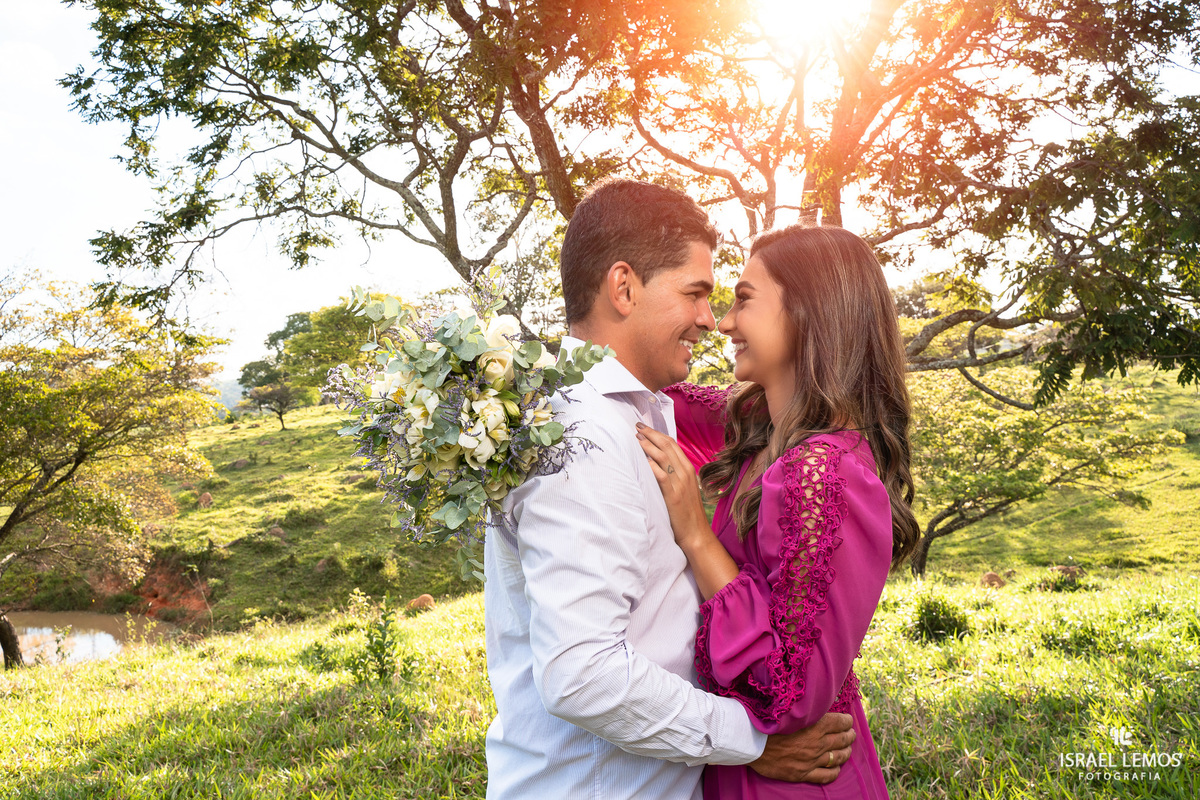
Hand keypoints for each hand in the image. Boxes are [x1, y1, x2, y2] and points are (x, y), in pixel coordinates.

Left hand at [635, 422, 708, 549]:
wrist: (696, 534)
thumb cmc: (687, 513)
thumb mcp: (684, 488)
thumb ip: (674, 474)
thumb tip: (657, 462)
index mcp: (688, 469)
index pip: (673, 444)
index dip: (658, 434)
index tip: (645, 428)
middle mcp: (685, 473)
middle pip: (667, 446)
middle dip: (650, 434)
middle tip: (637, 427)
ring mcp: (680, 484)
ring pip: (663, 457)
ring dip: (648, 446)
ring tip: (636, 439)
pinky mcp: (673, 495)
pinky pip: (661, 476)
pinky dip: (652, 466)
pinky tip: (642, 461)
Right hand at [748, 713, 855, 783]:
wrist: (751, 742)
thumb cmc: (767, 721)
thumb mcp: (789, 710)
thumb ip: (804, 708)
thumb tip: (813, 702)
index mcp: (815, 725)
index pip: (840, 722)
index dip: (847, 720)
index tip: (848, 720)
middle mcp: (817, 743)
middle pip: (842, 739)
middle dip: (849, 735)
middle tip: (851, 733)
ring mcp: (811, 760)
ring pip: (838, 757)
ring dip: (845, 752)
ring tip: (847, 749)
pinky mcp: (803, 773)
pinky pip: (826, 775)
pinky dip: (834, 771)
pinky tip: (836, 768)